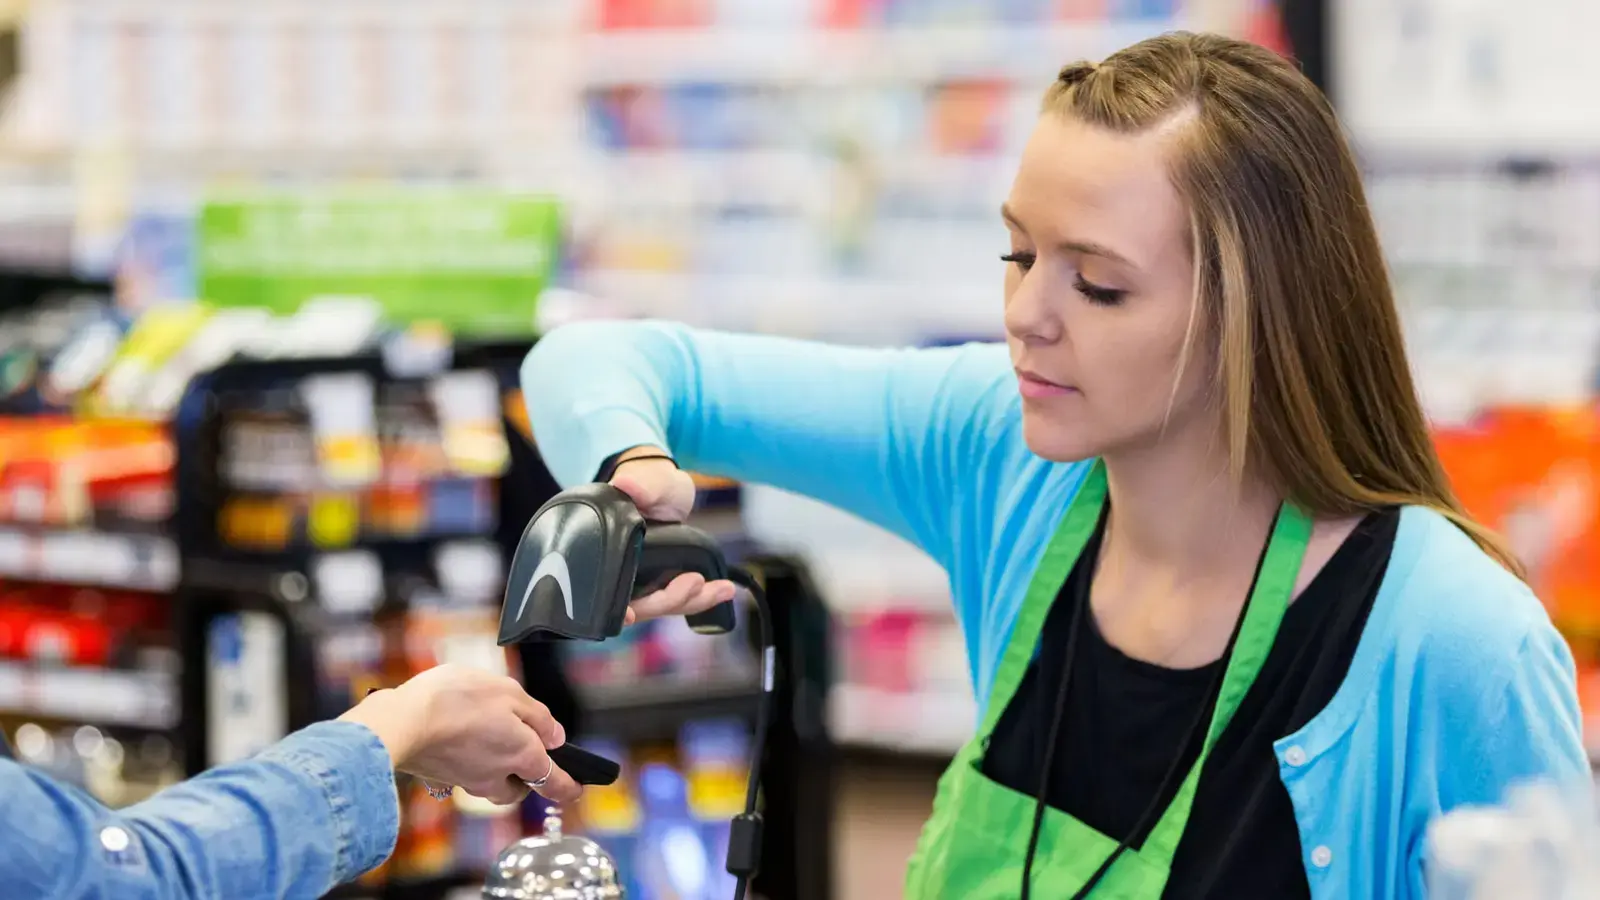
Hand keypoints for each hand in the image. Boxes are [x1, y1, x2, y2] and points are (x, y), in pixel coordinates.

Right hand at [340, 664, 580, 804]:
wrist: (404, 721)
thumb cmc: (458, 700)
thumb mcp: (508, 693)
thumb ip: (537, 716)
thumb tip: (556, 738)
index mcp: (522, 754)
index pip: (554, 782)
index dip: (568, 788)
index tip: (576, 789)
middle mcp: (497, 775)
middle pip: (518, 789)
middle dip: (525, 779)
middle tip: (524, 757)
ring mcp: (467, 779)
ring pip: (491, 785)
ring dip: (496, 771)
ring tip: (487, 739)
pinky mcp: (441, 777)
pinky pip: (464, 774)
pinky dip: (468, 760)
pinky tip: (458, 735)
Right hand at [609, 448, 737, 624]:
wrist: (661, 486)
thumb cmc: (647, 481)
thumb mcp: (646, 479)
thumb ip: (639, 483)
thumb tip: (626, 483)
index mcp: (603, 552)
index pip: (602, 591)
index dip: (614, 608)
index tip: (629, 615)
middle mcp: (617, 572)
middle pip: (637, 605)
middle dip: (667, 600)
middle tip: (694, 582)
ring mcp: (639, 581)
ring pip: (661, 606)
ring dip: (692, 601)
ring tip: (721, 589)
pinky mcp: (661, 582)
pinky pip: (679, 598)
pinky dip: (702, 597)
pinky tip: (724, 590)